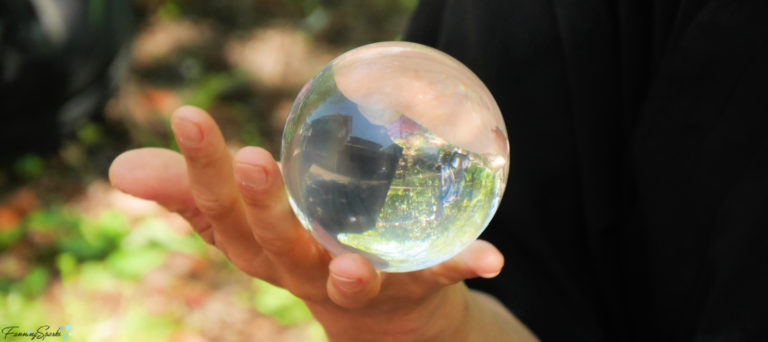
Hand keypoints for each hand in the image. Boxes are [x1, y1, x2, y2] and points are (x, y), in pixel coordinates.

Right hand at [109, 106, 530, 340]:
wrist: (381, 312)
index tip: (189, 113)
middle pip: (279, 248)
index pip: (218, 213)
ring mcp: (359, 285)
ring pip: (349, 279)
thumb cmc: (305, 250)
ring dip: (350, 270)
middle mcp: (303, 273)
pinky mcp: (414, 285)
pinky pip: (440, 275)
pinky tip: (492, 258)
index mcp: (262, 251)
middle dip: (264, 208)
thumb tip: (119, 168)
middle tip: (252, 160)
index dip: (198, 170)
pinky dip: (463, 265)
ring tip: (350, 262)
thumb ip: (192, 195)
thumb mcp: (248, 223)